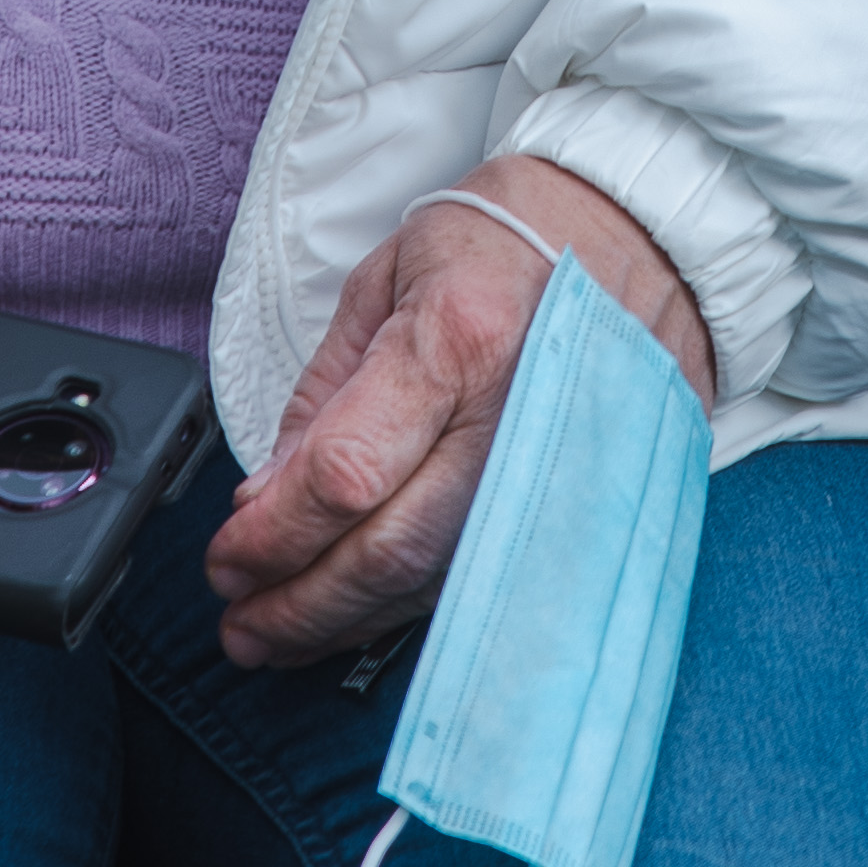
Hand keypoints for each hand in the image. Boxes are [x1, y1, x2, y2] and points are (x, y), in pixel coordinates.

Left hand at [205, 157, 713, 674]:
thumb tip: (267, 496)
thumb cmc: (507, 239)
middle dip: (298, 604)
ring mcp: (560, 469)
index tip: (225, 556)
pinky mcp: (586, 500)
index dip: (272, 535)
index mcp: (458, 337)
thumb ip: (325, 394)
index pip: (346, 473)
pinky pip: (484, 577)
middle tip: (238, 623)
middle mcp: (516, 415)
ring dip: (347, 622)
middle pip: (390, 550)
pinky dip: (411, 608)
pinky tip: (361, 615)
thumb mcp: (388, 279)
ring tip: (280, 633)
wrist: (642, 232)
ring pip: (436, 582)